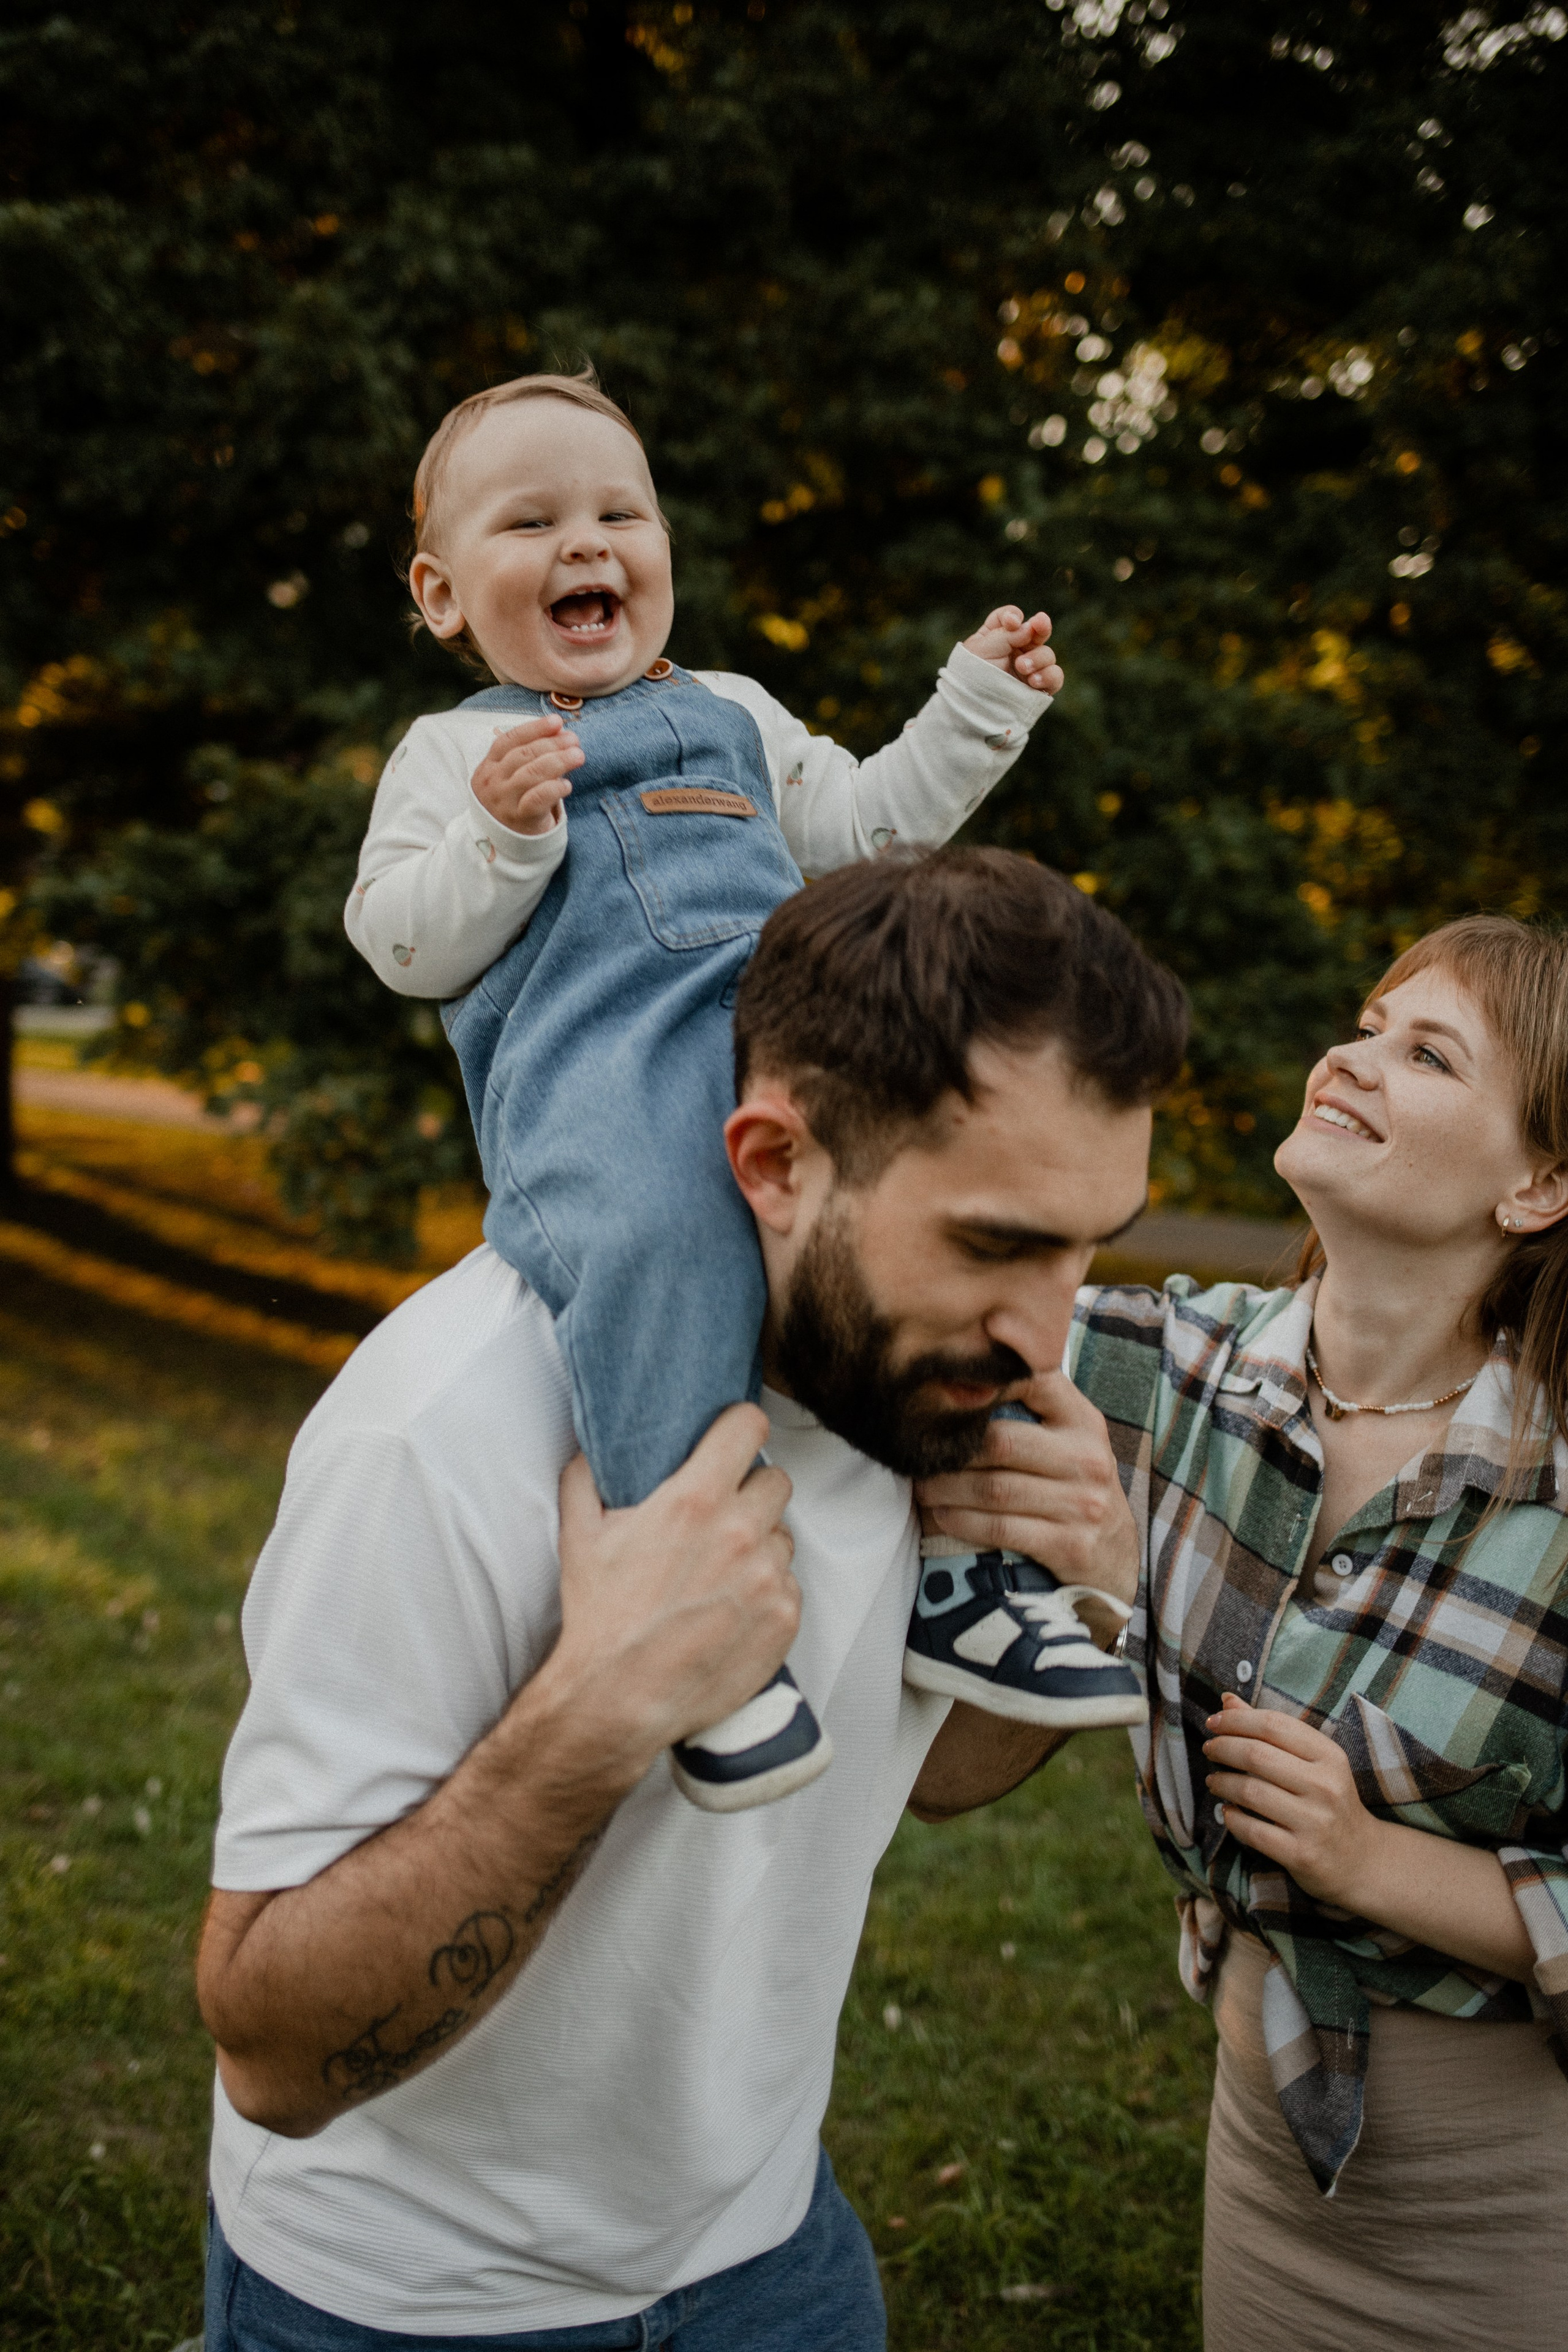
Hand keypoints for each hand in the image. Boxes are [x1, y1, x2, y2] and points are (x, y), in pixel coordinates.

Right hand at [470, 716, 583, 835]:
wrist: (502, 843)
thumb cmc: (512, 803)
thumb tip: (561, 734)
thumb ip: (528, 758)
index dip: (534, 729)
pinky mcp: (519, 819)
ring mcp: (504, 801)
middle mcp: (493, 782)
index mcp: (488, 767)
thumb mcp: (510, 778)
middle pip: (523, 755)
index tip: (556, 722)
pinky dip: (554, 788)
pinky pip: (537, 799)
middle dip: (552, 743)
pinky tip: (567, 785)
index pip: (509, 740)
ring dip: (558, 761)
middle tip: (574, 740)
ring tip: (578, 755)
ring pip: (531, 773)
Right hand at [545, 1403, 798, 1771]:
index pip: (748, 1426)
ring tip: (721, 1574)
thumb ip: (586, 1478)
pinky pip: (789, 1585)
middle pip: (776, 1481)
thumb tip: (592, 1448)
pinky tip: (731, 1610)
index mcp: (694, 1499)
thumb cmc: (599, 1616)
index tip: (733, 1441)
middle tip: (723, 1517)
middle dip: (751, 1492)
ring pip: (783, 1537)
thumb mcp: (578, 1535)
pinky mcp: (784, 1618)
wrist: (618, 1697)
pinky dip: (767, 1593)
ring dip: (760, 1546)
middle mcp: (740, 1532)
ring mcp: (767, 1577)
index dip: (740, 1428)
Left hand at [914, 1369, 1136, 1625]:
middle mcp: (1088, 1458)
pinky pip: (1001, 1528)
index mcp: (1083, 1421)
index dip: (981, 1385)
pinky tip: (941, 1515)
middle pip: (1001, 1442)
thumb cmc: (1074, 1486)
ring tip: (921, 1486)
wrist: (1115, 1556)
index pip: (1031, 1382)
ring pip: (994, 1489)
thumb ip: (1031, 1407)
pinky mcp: (1070, 1545)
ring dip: (945, 1488)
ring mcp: (1083, 1504)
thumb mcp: (1069, 1439)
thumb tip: (959, 1380)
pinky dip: (961, 1521)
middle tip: (917, 1452)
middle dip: (950, 1449)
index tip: (939, 1393)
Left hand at [962, 605, 1063, 695]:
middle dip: (1040, 626)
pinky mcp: (1039, 687)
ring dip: (1037, 658)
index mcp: (996, 637)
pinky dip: (1049, 676)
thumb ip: (1007, 634)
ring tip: (1022, 667)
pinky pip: (1055, 677)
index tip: (1012, 622)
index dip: (1013, 616)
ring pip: (1047, 654)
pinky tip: (1034, 681)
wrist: (973, 710)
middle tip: (1040, 623)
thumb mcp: (983, 649)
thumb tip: (1030, 628)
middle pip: (1036, 630)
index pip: (1010, 618)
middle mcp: (1015, 650)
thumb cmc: (972, 676)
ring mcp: (1029, 668)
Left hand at [1203, 1695, 1382, 1909]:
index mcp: (1330, 1756)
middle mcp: (1325, 1786)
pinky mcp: (1302, 1854)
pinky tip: (1227, 1811)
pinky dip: (1232, 1818)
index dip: (1236, 1720)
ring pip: (1250, 1791)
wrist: (1363, 1859)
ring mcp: (1315, 1822)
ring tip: (1213, 1781)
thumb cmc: (1329, 1800)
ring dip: (1222, 1783)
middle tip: (1209, 1749)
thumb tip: (1227, 1700)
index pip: (1274, 1725)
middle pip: (1257, 1755)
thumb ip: (1271, 1731)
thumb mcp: (1313, 1762)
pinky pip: (1253, 1831)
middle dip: (1223, 1748)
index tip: (1214, 1722)